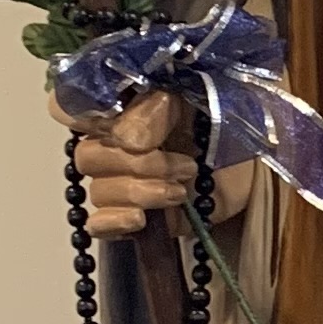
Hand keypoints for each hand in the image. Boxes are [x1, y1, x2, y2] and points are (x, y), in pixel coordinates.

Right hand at [47, 86, 253, 239]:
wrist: (254, 166)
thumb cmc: (223, 121)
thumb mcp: (195, 99)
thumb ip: (156, 110)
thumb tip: (128, 140)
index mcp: (118, 104)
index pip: (68, 104)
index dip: (78, 112)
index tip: (112, 118)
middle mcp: (110, 142)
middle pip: (87, 156)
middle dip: (137, 164)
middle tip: (184, 165)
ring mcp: (119, 181)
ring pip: (98, 190)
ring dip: (143, 190)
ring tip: (182, 190)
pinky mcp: (132, 217)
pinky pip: (98, 224)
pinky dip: (116, 222)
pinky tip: (142, 219)